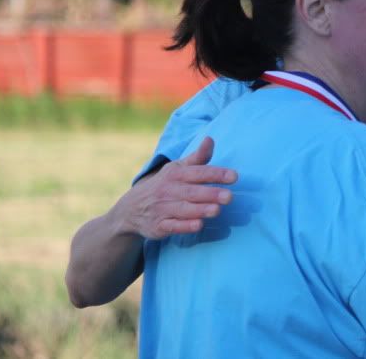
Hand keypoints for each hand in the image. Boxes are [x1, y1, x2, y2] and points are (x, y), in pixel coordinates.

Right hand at [113, 136, 237, 239]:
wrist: (130, 209)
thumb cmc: (164, 185)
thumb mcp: (177, 168)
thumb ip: (198, 157)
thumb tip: (210, 139)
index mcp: (175, 174)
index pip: (198, 172)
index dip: (216, 174)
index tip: (234, 176)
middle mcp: (168, 190)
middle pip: (192, 192)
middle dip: (210, 194)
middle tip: (230, 197)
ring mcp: (162, 209)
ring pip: (183, 209)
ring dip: (200, 210)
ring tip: (217, 210)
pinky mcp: (158, 226)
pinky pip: (172, 226)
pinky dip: (185, 226)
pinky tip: (198, 225)